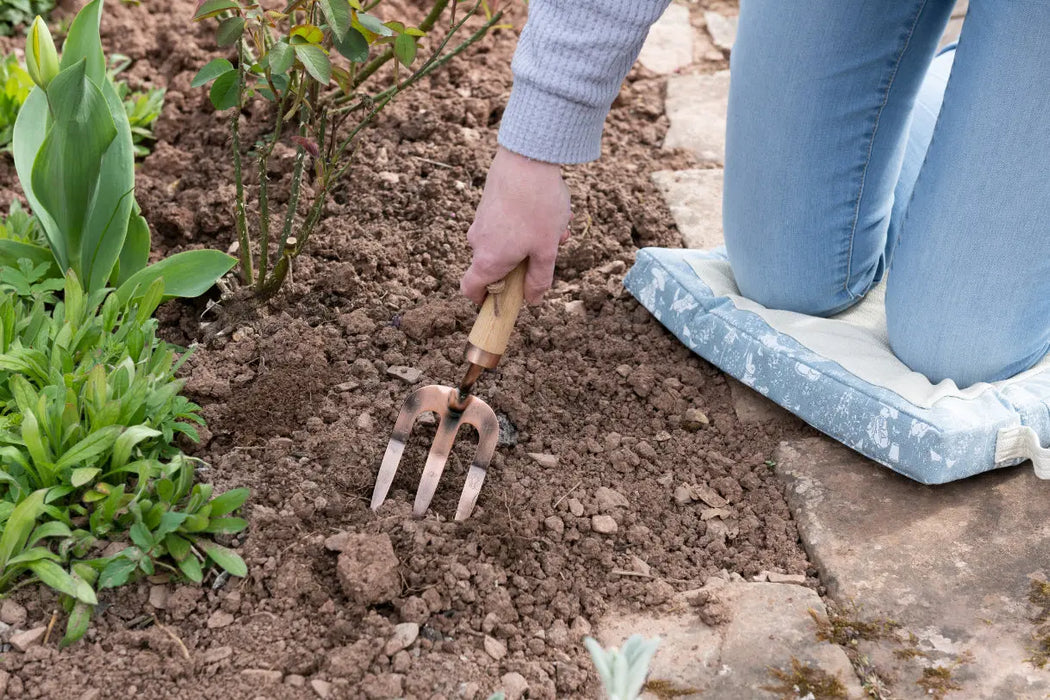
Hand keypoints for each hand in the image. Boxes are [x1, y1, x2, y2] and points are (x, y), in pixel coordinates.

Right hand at [460, 146, 571, 304]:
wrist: (526, 157)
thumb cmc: (537, 207)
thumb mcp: (546, 250)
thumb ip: (539, 279)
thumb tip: (532, 301)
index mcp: (488, 260)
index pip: (470, 289)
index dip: (483, 300)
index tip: (502, 301)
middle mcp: (478, 242)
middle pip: (494, 265)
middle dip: (522, 264)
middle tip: (550, 251)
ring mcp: (481, 220)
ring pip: (504, 242)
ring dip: (529, 241)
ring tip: (556, 226)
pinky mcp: (488, 203)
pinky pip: (505, 223)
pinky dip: (524, 223)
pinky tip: (548, 208)